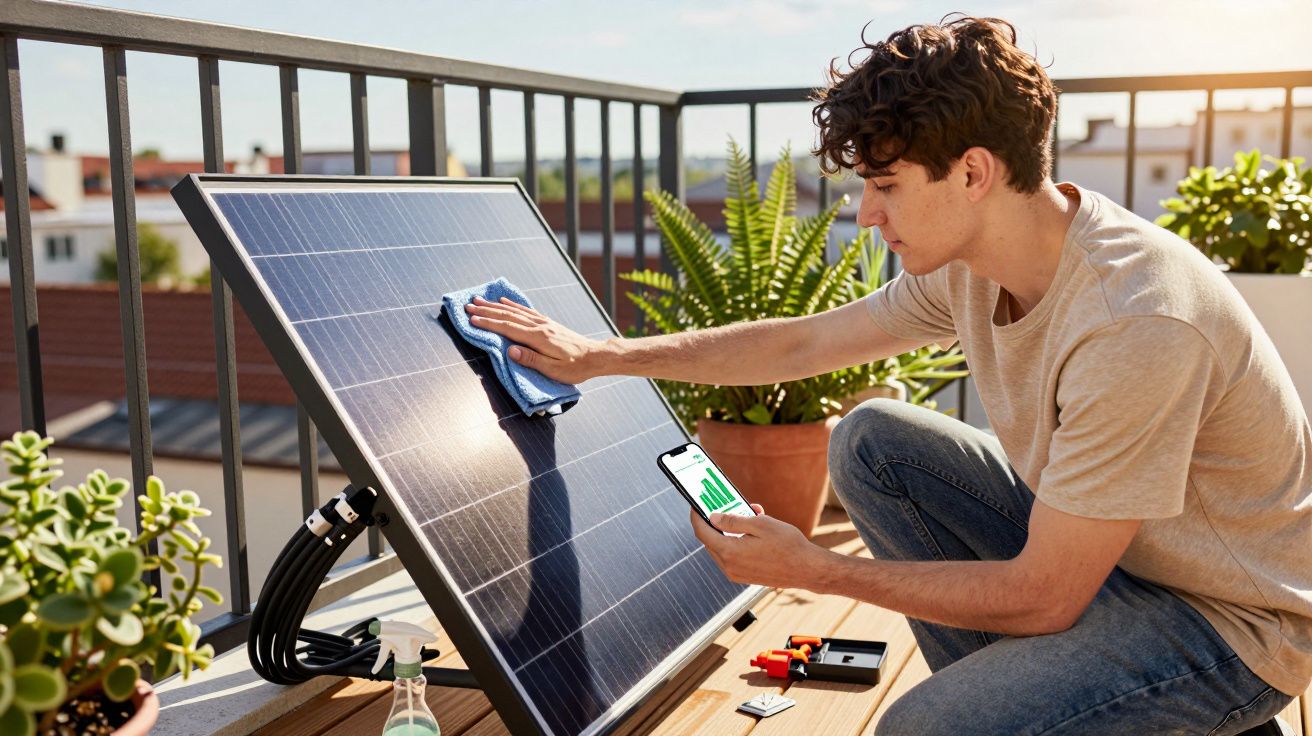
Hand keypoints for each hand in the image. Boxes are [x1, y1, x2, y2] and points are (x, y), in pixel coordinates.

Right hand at [464, 296, 607, 383]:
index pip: (508, 328)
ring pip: (515, 311)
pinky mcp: (548, 323)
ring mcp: (544, 322)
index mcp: (539, 338)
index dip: (489, 323)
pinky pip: (526, 311)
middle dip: (486, 311)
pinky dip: (513, 305)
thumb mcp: (554, 370)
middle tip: (468, 306)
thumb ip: (531, 360)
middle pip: (508, 316)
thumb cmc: (576, 367)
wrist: (596, 356)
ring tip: (480, 300)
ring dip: (495, 306)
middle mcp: (540, 326)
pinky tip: (504, 301)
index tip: (472, 319)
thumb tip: (510, 351)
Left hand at [690, 504, 831, 589]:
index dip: (696, 516)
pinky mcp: (745, 577)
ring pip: (721, 548)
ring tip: (747, 516)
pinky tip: (751, 532)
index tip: (696, 505)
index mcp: (730, 552)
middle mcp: (729, 567)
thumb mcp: (760, 524)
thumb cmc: (788, 545)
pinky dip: (735, 542)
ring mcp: (736, 574)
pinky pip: (732, 557)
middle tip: (724, 506)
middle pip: (710, 541)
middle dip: (715, 522)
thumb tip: (713, 518)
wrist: (807, 569)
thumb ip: (733, 521)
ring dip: (728, 532)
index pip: (702, 532)